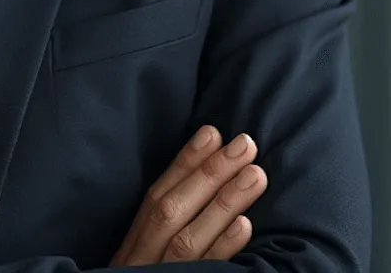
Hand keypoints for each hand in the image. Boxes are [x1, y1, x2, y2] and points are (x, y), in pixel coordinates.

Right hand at [109, 127, 267, 264]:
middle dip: (209, 173)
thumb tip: (200, 180)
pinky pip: (203, 272)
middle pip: (172, 210)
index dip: (185, 163)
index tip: (212, 132)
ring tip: (256, 175)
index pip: (158, 195)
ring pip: (188, 238)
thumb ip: (164, 227)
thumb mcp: (145, 256)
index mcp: (134, 242)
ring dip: (223, 203)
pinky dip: (222, 247)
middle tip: (245, 144)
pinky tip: (245, 225)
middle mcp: (142, 256)